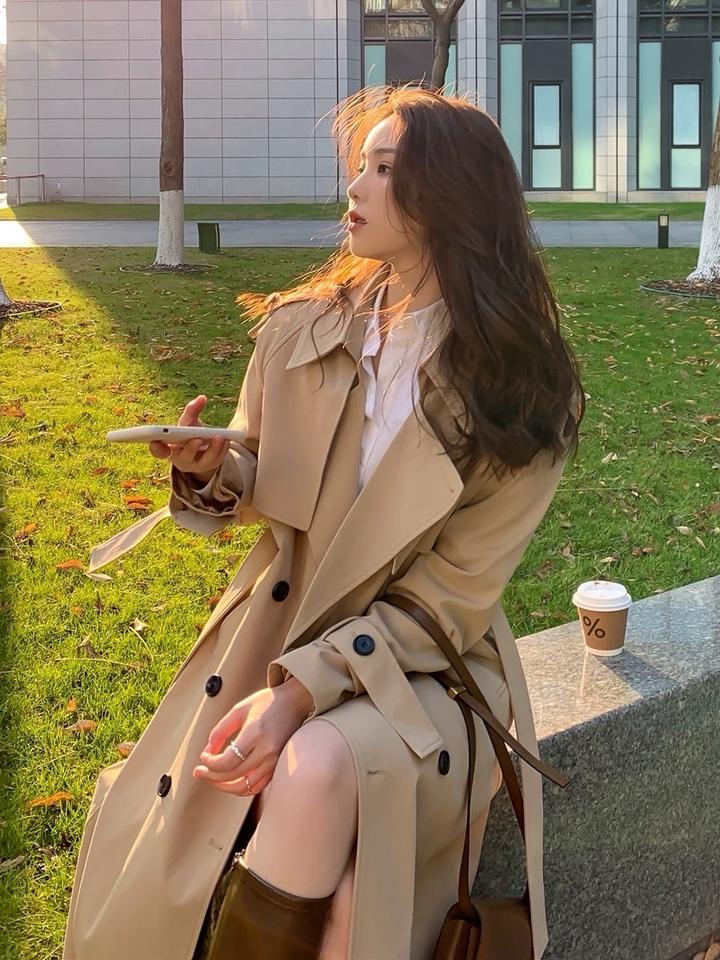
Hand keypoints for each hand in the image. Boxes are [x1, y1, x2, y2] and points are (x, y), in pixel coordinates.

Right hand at [148, 394, 230, 481]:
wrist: (202, 449)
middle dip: (190, 449)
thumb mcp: (188, 422)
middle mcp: (181, 460)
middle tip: (197, 439)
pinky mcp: (210, 466)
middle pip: (184, 457)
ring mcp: (196, 465)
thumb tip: (202, 398)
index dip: (156, 448)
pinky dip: (222, 450)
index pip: (159, 452)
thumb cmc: (189, 433)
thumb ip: (192, 410)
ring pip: (204, 461)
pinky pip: (217, 460)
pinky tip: (226, 440)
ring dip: (212, 449)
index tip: (155, 442)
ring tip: (219, 436)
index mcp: (169, 449)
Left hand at [192, 681, 312, 796]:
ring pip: (245, 787)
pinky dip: (241, 787)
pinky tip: (230, 780)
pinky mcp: (278, 767)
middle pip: (233, 776)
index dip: (210, 764)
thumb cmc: (267, 702)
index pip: (226, 761)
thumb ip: (220, 730)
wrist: (295, 702)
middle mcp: (267, 751)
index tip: (203, 757)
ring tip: (213, 779)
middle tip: (199, 771)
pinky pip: (257, 786)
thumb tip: (208, 751)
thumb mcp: (239, 709)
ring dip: (225, 787)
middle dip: (211, 776)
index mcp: (255, 733)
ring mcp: (275, 761)